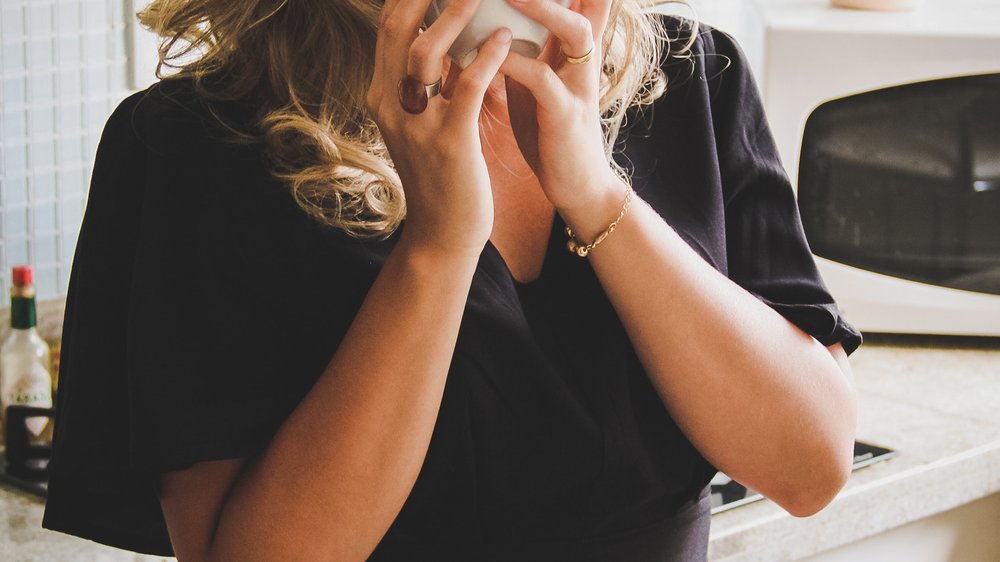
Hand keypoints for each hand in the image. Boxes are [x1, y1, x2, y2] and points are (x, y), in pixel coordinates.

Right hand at [366, 0, 512, 255]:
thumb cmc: (443, 174)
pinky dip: (485, 57)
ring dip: (455, 14)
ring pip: (426, 53)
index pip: (388, 26)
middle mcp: (390, 105)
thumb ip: (431, 81)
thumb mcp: (427, 121)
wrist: (444, 233)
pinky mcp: (449, 143)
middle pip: (397, 28)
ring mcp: (416, 125)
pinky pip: (466, 88)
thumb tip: (447, 35)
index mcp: (382, 95)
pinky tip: (505, 37)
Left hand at [498, 0, 622, 214]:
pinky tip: (486, 55)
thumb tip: (488, 14)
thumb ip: (522, 39)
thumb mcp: (535, 74)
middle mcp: (583, 56)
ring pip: (572, 30)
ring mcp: (578, 84)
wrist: (574, 185)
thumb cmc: (548, 128)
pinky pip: (543, 81)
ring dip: (540, 7)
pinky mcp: (565, 116)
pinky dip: (514, 64)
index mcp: (573, 44)